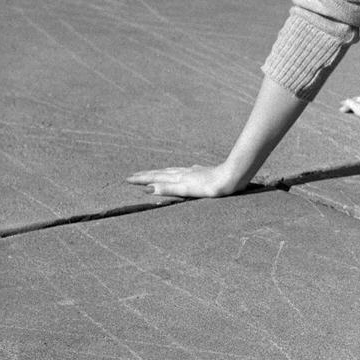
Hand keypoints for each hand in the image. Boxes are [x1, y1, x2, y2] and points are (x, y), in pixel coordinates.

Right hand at [127, 163, 244, 198]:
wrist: (232, 177)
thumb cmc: (211, 186)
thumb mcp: (188, 190)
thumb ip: (169, 188)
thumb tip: (148, 188)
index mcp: (179, 177)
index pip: (156, 177)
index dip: (142, 179)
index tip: (127, 179)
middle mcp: (184, 172)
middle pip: (161, 172)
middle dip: (147, 175)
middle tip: (133, 175)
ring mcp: (193, 171)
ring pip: (172, 170)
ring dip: (160, 172)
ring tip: (153, 172)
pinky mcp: (203, 172)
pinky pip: (184, 171)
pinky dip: (177, 171)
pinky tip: (184, 170)